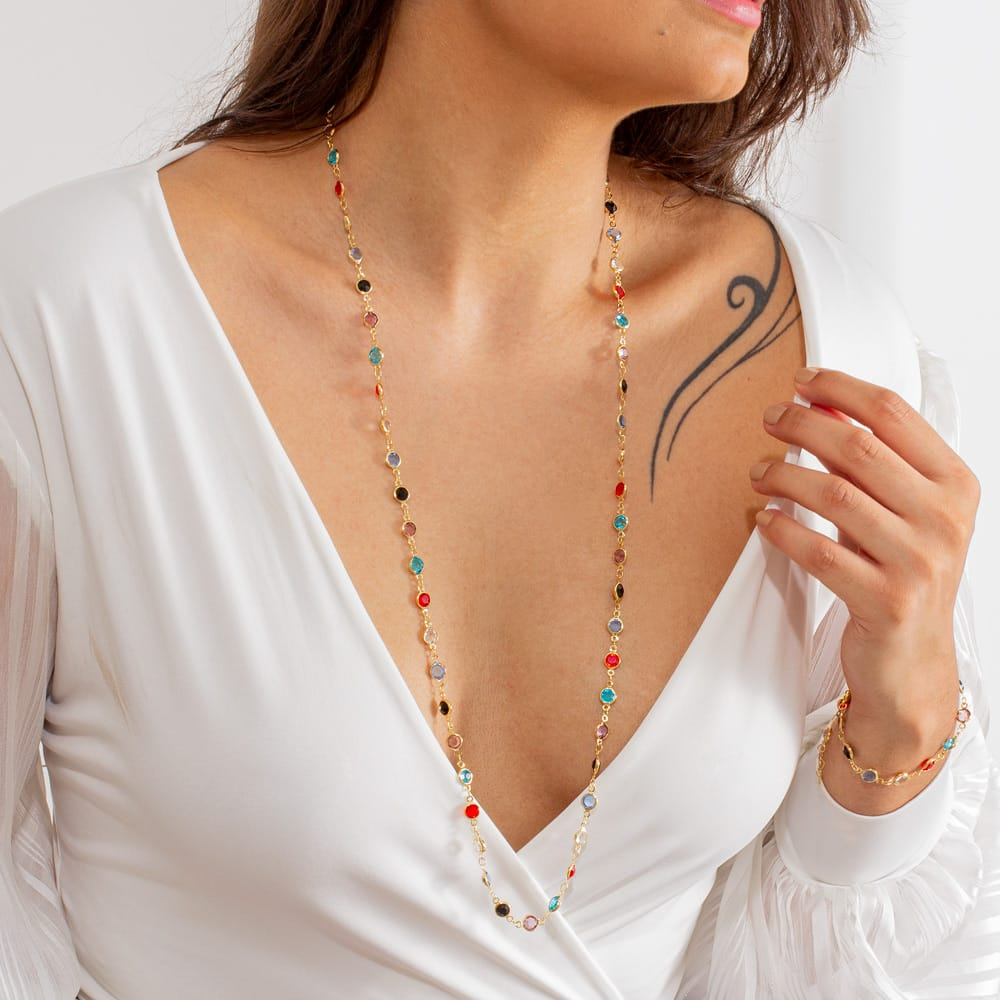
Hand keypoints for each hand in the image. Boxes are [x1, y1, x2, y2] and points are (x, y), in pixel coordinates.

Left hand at [749, 366, 979, 751]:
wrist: (913, 660)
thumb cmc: (903, 574)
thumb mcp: (909, 512)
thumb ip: (877, 463)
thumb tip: (819, 404)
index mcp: (956, 485)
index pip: (894, 413)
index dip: (841, 389)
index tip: (802, 381)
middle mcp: (945, 520)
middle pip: (857, 448)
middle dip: (803, 424)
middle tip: (769, 419)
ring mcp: (919, 563)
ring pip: (832, 495)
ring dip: (783, 475)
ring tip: (758, 472)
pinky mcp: (885, 602)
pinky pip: (817, 551)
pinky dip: (782, 528)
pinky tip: (763, 517)